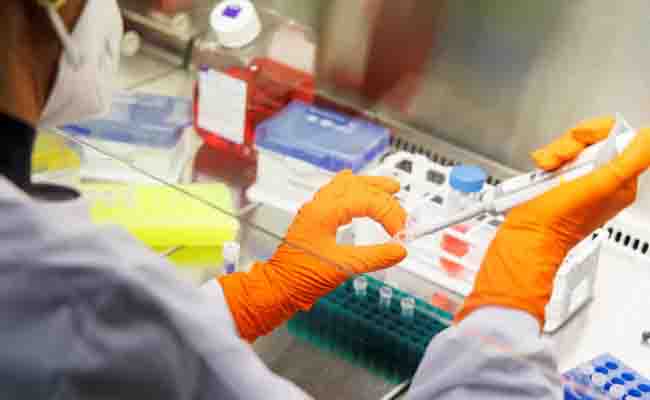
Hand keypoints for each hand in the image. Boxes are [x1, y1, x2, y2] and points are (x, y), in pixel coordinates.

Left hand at [220, 171, 406, 340]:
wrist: (277, 287)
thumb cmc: (301, 277)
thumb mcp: (344, 268)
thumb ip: (375, 257)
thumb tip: (399, 250)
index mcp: (325, 211)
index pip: (367, 201)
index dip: (389, 214)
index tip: (400, 233)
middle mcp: (319, 204)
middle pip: (357, 186)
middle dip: (383, 196)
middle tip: (402, 210)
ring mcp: (315, 209)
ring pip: (346, 185)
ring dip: (369, 186)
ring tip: (389, 188)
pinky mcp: (315, 218)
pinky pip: (336, 193)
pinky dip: (353, 190)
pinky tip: (359, 190)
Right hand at [456, 116, 649, 327]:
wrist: (527, 237)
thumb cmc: (558, 221)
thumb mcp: (599, 185)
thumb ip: (631, 160)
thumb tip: (649, 139)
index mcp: (620, 181)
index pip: (620, 138)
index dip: (597, 133)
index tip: (582, 141)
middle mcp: (602, 181)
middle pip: (593, 140)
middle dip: (570, 144)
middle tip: (561, 159)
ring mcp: (580, 181)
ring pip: (572, 147)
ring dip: (555, 153)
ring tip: (548, 167)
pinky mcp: (559, 181)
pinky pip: (557, 158)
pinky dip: (547, 160)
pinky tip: (543, 171)